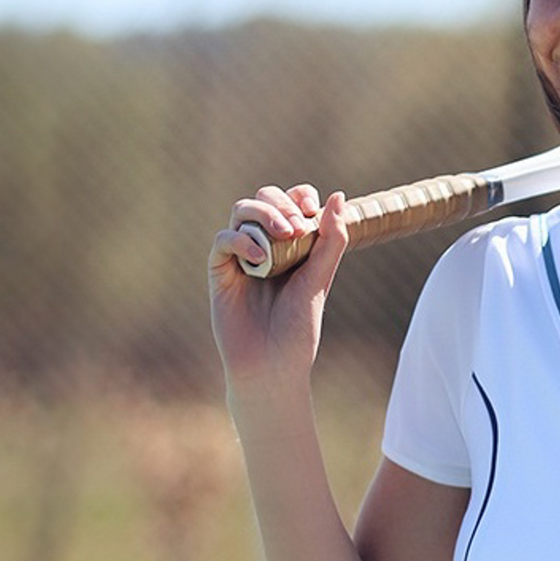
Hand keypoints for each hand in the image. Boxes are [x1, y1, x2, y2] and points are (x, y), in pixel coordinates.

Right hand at [207, 184, 348, 398]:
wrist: (271, 365)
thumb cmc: (298, 329)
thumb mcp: (320, 279)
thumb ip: (332, 239)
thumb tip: (339, 196)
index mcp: (293, 246)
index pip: (292, 202)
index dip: (300, 195)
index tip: (312, 208)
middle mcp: (266, 246)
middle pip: (265, 198)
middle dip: (281, 204)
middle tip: (297, 227)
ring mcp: (241, 256)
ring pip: (243, 211)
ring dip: (264, 214)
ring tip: (284, 235)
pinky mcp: (220, 270)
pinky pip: (223, 239)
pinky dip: (240, 240)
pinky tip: (259, 259)